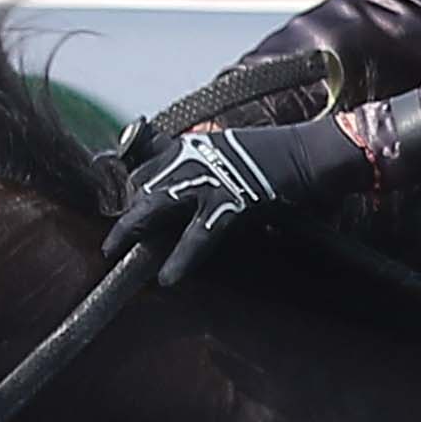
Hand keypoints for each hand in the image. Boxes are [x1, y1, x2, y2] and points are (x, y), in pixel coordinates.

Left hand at [105, 112, 372, 283]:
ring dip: (134, 228)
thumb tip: (183, 191)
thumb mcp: (228, 152)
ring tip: (115, 252)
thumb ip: (202, 165)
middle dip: (122, 210)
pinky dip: (182, 257)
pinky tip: (168, 278)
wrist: (311, 153)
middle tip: (110, 239)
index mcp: (192, 144)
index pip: (144, 163)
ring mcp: (211, 175)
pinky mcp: (233, 198)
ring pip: (158, 203)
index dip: (127, 186)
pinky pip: (200, 233)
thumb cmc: (277, 157)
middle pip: (142, 181)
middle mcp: (194, 154)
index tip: (117, 201)